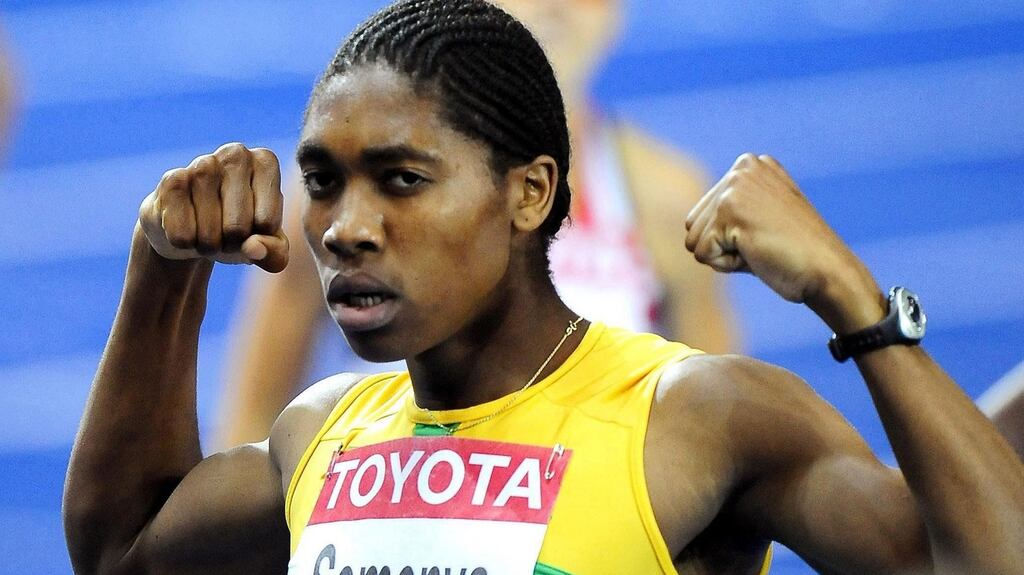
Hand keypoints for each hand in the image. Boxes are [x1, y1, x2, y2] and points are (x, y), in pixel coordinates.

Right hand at [139, 143, 287, 272]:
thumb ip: (275, 253)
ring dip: (208, 246)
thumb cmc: (241, 232)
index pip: (267, 223)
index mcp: (265, 163)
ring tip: (208, 230)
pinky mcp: (171, 180)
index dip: (258, 239)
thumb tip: (253, 248)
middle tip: (228, 233)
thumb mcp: (268, 247)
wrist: (193, 227)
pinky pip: (182, 234)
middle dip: (232, 244)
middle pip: (237, 228)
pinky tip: (185, 225)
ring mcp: (201, 163)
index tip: (254, 227)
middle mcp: (235, 154)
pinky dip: (185, 243)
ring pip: (209, 234)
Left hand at [684, 153, 881, 331]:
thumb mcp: (761, 219)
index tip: (767, 234)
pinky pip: (702, 254)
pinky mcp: (729, 210)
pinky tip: (759, 254)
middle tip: (764, 243)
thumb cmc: (796, 255)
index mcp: (750, 165)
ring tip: (762, 248)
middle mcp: (742, 167)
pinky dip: (727, 265)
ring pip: (694, 241)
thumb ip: (732, 210)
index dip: (729, 238)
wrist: (828, 272)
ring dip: (724, 257)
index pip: (703, 215)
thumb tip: (690, 222)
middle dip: (723, 247)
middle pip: (693, 225)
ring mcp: (734, 186)